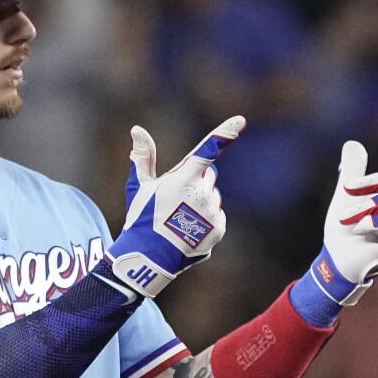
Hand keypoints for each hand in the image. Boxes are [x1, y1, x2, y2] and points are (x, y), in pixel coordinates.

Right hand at [107, 116, 245, 296]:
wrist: (149, 257)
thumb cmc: (142, 218)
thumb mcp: (139, 187)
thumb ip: (143, 157)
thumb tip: (137, 129)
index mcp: (184, 178)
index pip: (207, 150)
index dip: (225, 133)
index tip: (240, 120)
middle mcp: (202, 193)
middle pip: (207, 176)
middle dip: (195, 182)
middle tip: (173, 200)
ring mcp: (212, 211)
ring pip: (212, 197)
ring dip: (200, 202)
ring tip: (178, 220)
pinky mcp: (219, 228)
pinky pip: (216, 215)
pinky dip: (205, 220)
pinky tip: (187, 231)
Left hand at [310, 142, 377, 305]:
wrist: (338, 258)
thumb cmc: (345, 228)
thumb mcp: (346, 194)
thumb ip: (352, 169)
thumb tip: (352, 143)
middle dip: (369, 183)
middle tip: (347, 188)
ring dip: (360, 208)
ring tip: (346, 220)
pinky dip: (368, 222)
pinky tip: (358, 229)